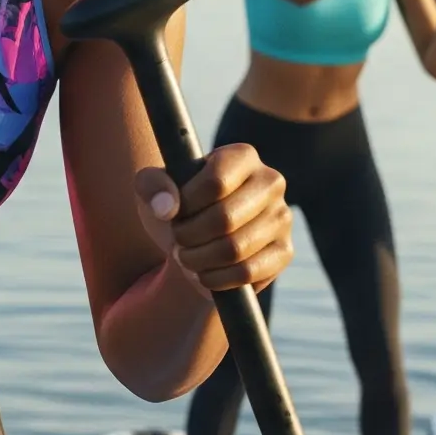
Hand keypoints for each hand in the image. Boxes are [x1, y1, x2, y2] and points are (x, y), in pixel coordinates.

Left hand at [134, 142, 292, 297]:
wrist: (195, 242)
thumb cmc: (177, 208)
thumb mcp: (153, 191)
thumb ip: (151, 186)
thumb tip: (167, 207)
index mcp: (242, 156)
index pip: (216, 181)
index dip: (187, 204)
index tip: (174, 213)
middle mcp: (270, 181)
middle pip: (225, 218)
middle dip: (190, 236)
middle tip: (177, 240)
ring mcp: (282, 217)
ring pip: (235, 249)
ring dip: (199, 260)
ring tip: (186, 257)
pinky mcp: (284, 251)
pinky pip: (248, 272)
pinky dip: (217, 278)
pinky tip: (205, 273)